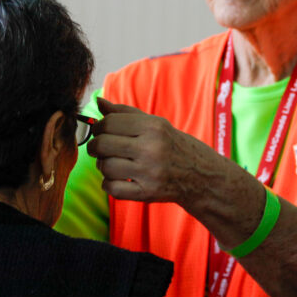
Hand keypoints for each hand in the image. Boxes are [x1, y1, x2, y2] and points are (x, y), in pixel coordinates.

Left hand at [87, 98, 244, 208]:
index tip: (99, 131)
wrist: (202, 176)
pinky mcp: (147, 193)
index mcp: (153, 127)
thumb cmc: (174, 146)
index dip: (98, 127)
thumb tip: (99, 103)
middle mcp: (152, 149)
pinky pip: (112, 188)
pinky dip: (108, 184)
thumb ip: (125, 113)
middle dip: (94, 146)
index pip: (109, 123)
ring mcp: (150, 173)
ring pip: (105, 167)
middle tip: (99, 148)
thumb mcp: (156, 124)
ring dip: (103, 165)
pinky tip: (117, 179)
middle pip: (103, 144)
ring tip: (112, 163)